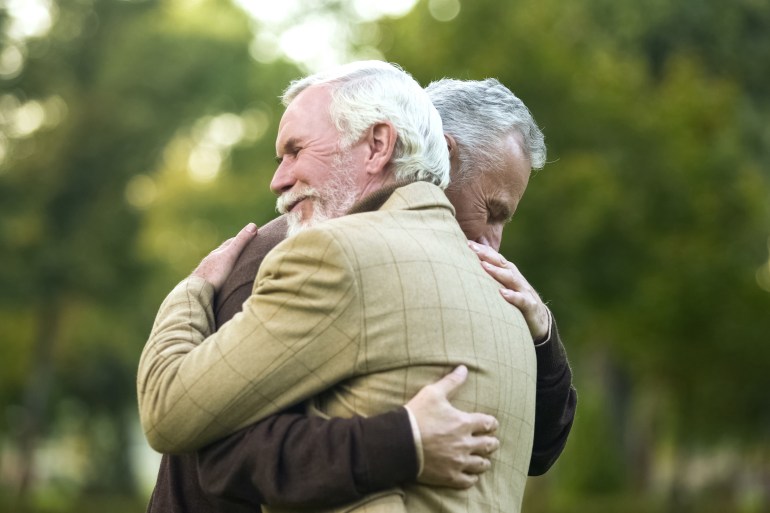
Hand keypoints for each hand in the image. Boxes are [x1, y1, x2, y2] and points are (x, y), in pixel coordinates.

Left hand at [192, 223, 256, 291]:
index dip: (241, 239)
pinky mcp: (205, 283)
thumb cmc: (214, 273)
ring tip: (235, 267)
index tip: (251, 237)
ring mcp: (207, 272)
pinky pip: (215, 277)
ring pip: (219, 265)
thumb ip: (241, 242)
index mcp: (218, 253)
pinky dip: (222, 275)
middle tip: (245, 251)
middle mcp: (211, 260)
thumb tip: (253, 225)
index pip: (230, 242)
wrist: (196, 290)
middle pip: (224, 253)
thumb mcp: (230, 256)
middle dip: (234, 251)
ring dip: (227, 264)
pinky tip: (224, 281)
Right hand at [406, 366, 499, 488]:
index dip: (491, 423)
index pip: (488, 424)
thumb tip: (464, 368)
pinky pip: (468, 481)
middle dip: (491, 442)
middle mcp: (465, 443)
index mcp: (464, 423)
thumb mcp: (432, 392)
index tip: (491, 424)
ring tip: (482, 459)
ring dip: (484, 460)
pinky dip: (472, 477)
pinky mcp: (449, 476)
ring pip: (482, 464)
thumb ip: (451, 381)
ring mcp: (458, 462)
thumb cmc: (416, 415)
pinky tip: (471, 474)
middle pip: (489, 445)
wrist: (399, 442)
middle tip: (490, 441)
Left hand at [468, 241, 549, 340]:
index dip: (481, 249)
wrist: (539, 319)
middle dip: (486, 254)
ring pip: (510, 278)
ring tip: (483, 266)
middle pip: (501, 263)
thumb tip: (472, 262)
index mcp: (508, 272)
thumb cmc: (515, 299)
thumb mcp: (502, 286)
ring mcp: (523, 290)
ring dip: (497, 271)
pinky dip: (512, 296)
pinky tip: (502, 293)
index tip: (466, 242)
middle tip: (470, 247)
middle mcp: (515, 278)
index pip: (494, 257)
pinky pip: (520, 300)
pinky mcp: (529, 305)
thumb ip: (490, 274)